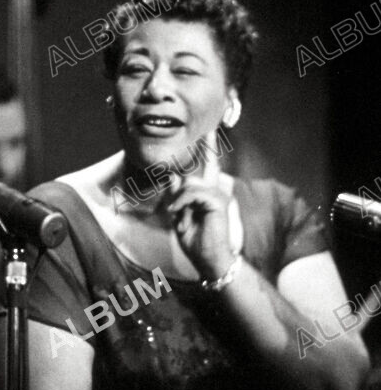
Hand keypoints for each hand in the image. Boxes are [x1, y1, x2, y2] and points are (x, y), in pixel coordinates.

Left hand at [165, 136, 234, 277]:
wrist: (209, 260)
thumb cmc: (196, 240)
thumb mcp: (180, 215)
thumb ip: (176, 195)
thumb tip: (171, 175)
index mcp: (208, 193)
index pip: (210, 165)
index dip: (210, 147)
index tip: (210, 129)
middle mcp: (216, 190)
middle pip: (196, 171)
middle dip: (192, 166)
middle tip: (188, 173)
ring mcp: (218, 195)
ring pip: (190, 184)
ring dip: (178, 199)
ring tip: (176, 213)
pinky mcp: (217, 202)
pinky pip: (193, 193)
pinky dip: (182, 202)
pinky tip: (179, 213)